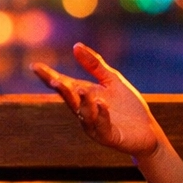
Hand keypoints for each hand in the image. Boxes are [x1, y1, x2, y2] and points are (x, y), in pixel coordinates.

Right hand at [33, 44, 162, 158]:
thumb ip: (94, 65)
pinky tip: (102, 104)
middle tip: (55, 81)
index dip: (48, 76)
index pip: (64, 85)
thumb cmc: (128, 106)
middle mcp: (85, 112)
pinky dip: (101, 115)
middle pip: (70, 100)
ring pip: (84, 114)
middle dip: (62, 91)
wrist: (148, 131)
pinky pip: (102, 127)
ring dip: (83, 102)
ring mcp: (95, 126)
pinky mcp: (109, 137)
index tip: (35, 66)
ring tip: (81, 89)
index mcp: (84, 96)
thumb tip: (75, 45)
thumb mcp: (112, 80)